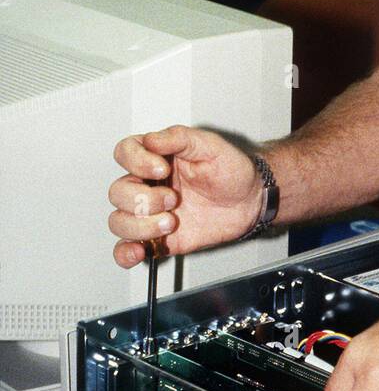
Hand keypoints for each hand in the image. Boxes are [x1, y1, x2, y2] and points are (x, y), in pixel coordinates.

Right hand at [108, 125, 262, 267]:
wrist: (250, 201)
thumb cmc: (231, 171)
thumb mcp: (211, 145)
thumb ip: (179, 138)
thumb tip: (150, 140)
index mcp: (155, 157)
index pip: (124, 152)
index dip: (136, 161)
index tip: (161, 169)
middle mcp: (148, 185)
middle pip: (117, 192)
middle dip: (144, 199)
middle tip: (173, 198)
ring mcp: (150, 213)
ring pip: (118, 221)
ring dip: (141, 225)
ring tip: (171, 222)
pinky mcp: (157, 238)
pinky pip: (126, 248)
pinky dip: (125, 253)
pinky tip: (139, 251)